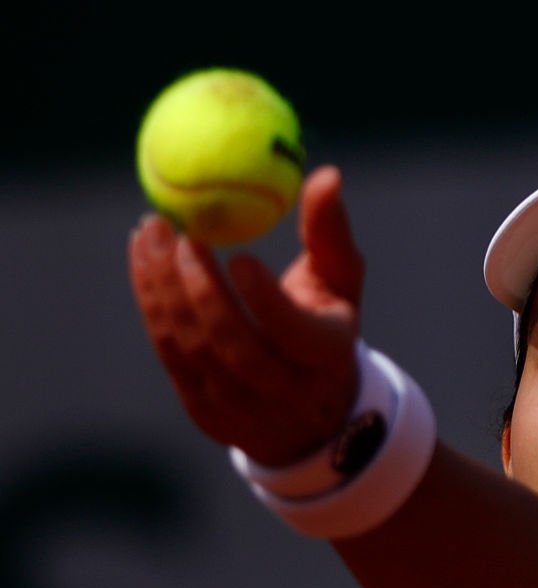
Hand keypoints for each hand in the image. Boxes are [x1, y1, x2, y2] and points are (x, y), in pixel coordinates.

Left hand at [128, 166, 363, 465]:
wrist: (310, 409)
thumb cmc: (327, 321)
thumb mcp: (340, 280)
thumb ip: (329, 231)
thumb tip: (326, 175)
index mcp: (329, 355)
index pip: (294, 333)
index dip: (264, 299)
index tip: (236, 252)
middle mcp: (287, 391)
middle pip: (233, 344)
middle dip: (198, 288)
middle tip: (177, 231)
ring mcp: (243, 409)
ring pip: (193, 348)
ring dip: (164, 289)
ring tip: (151, 233)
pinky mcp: (206, 412)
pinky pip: (170, 355)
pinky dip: (153, 306)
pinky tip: (146, 262)